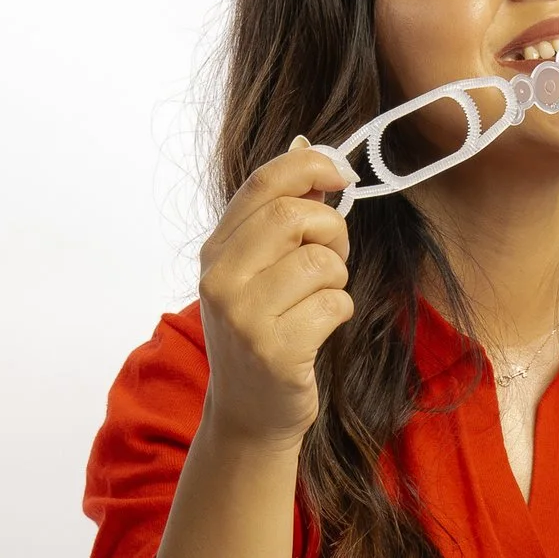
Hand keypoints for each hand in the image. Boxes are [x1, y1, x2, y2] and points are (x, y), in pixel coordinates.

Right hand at [196, 138, 355, 446]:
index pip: (263, 183)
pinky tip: (321, 327)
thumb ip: (278, 211)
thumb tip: (304, 144)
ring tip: (321, 299)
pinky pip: (334, 303)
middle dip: (331, 230)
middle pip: (295, 217)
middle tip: (332, 257)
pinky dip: (340, 311)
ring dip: (337, 277)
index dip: (311, 165)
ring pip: (321, 262)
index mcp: (216, 250)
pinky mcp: (275, 350)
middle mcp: (222, 279)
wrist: (249, 413)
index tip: (342, 173)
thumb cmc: (263, 333)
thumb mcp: (257, 269)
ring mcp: (245, 316)